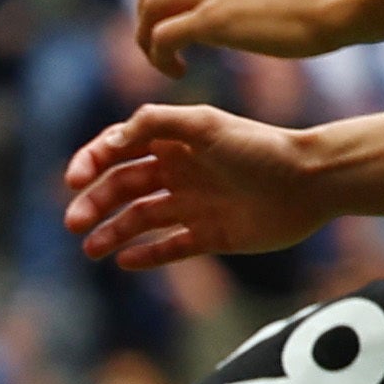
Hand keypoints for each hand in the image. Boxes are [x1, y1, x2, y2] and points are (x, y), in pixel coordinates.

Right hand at [62, 103, 333, 270]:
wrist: (310, 182)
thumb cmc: (259, 147)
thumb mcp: (205, 124)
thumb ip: (155, 122)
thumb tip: (112, 138)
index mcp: (173, 142)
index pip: (118, 150)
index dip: (91, 162)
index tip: (73, 180)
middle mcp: (179, 173)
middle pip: (122, 188)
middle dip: (94, 203)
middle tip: (74, 222)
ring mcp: (194, 205)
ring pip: (140, 220)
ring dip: (112, 232)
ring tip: (91, 249)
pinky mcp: (211, 236)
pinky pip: (171, 248)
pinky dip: (147, 255)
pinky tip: (125, 261)